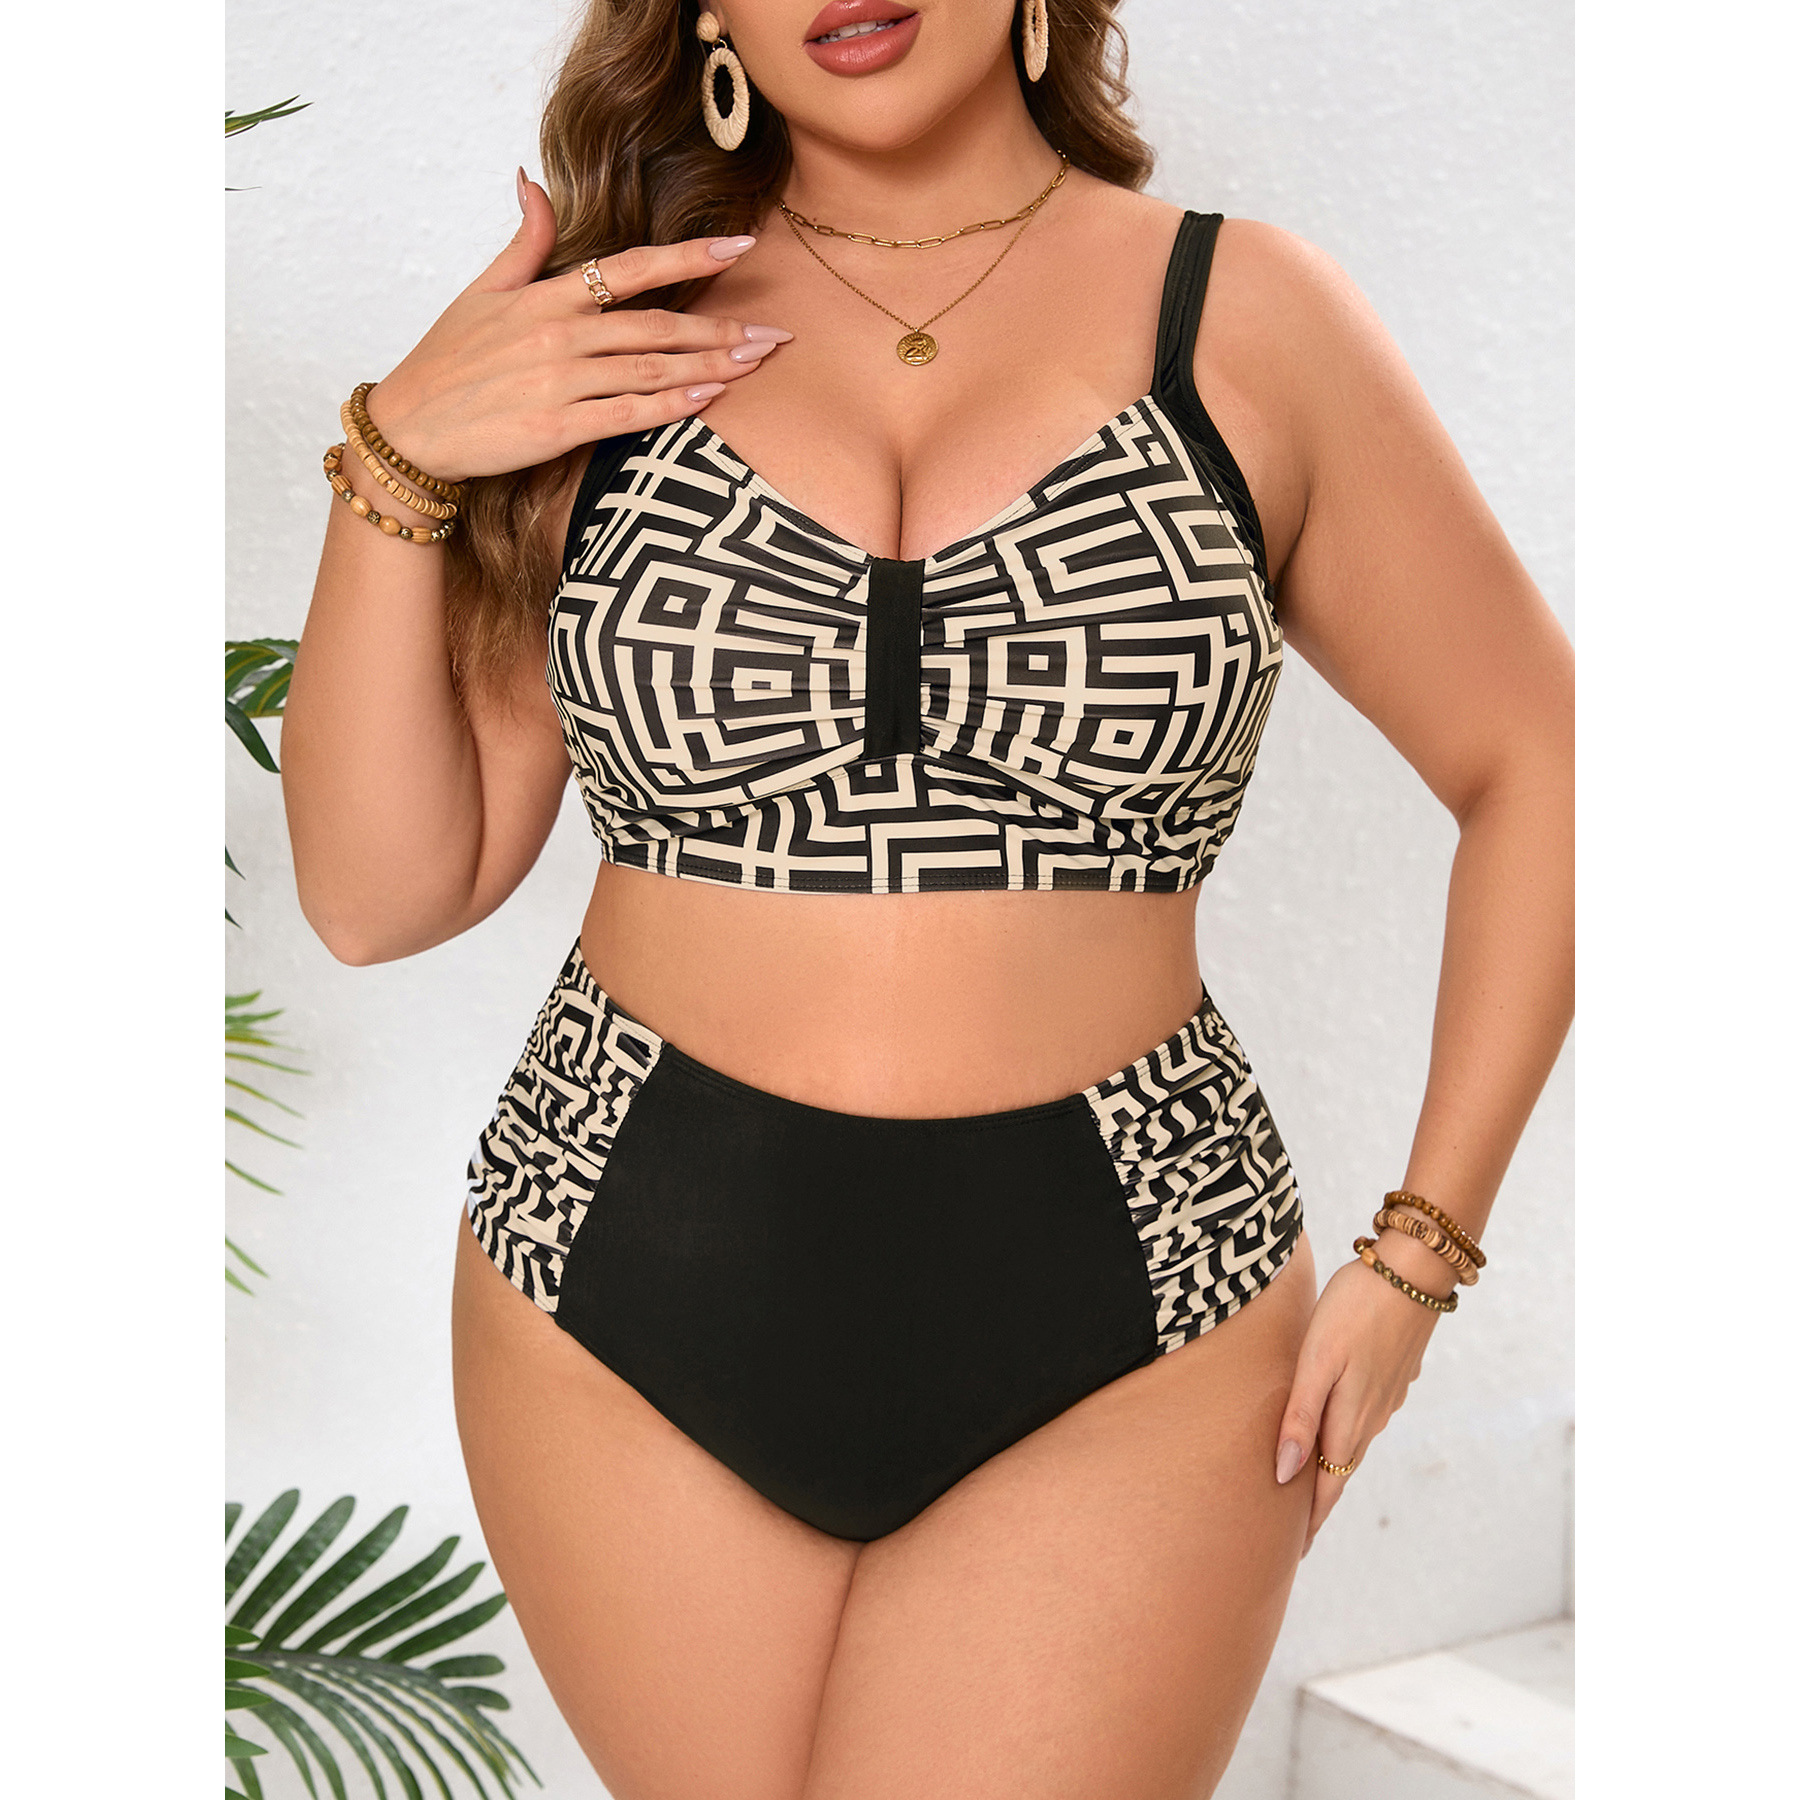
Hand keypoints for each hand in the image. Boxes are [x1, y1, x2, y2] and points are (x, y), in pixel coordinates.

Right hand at [362, 170, 791, 483]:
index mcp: (545, 296)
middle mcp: (558, 335)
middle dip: (721, 329)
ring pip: (650, 371)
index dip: (689, 257)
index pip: (631, 268)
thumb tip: (530, 181)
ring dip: (709, 367)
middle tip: (773, 333)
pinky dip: (670, 408)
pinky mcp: (557, 430)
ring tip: (755, 363)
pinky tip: (708, 399)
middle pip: (656, 327)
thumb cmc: (447, 360)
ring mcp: (559, 383)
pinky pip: (627, 416)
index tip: (739, 247)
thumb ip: (524, 241)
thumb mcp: (481, 290)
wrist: (412, 428)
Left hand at [1274, 1246, 1445, 1554]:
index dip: (1310, 1519)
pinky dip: (1348, 1435)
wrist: (1414, 1270)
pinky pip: (1366, 1417)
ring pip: (1355, 1443)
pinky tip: (1339, 1429)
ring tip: (1313, 1486)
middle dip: (1319, 1501)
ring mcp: (1387, 1394)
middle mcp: (1373, 1415)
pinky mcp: (1393, 1373)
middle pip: (1341, 1470)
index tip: (1293, 1552)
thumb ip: (1300, 1416)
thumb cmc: (1355, 1308)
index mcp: (1350, 1417)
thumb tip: (1283, 1474)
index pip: (1326, 1484)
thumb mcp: (1316, 1360)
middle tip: (1298, 1532)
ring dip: (1334, 1468)